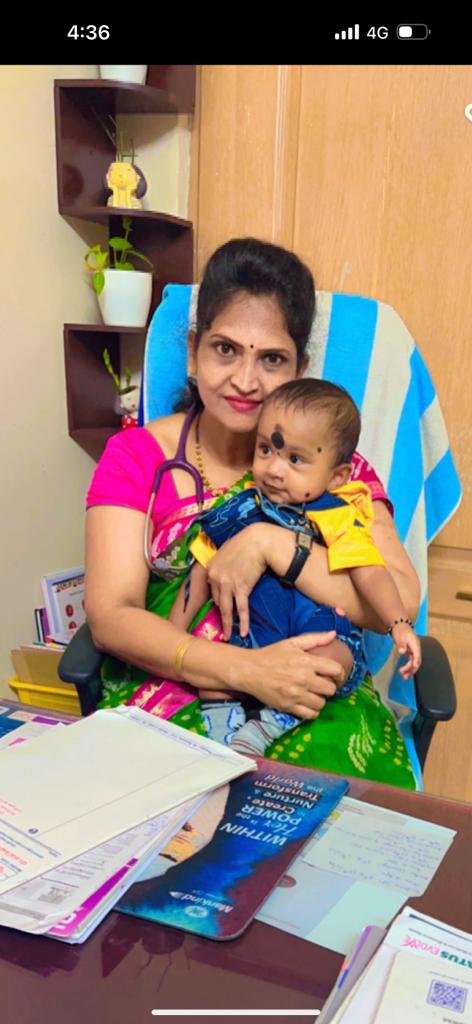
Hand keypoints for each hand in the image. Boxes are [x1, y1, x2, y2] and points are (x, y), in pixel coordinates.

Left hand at [207, 524, 268, 639]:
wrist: (259, 540)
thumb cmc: (245, 543)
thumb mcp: (226, 552)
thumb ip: (222, 566)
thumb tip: (224, 576)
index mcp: (210, 568)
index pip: (212, 590)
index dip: (218, 600)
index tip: (221, 609)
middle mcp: (215, 577)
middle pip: (217, 601)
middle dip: (221, 616)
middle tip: (222, 629)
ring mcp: (228, 584)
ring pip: (226, 609)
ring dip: (227, 625)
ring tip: (228, 637)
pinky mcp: (241, 588)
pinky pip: (241, 609)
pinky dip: (242, 622)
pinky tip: (243, 632)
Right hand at [242, 631, 340, 718]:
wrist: (249, 670)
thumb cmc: (271, 655)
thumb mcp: (292, 642)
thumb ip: (315, 639)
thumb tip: (334, 634)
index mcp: (306, 661)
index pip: (336, 670)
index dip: (340, 673)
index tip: (335, 675)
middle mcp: (303, 679)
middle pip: (331, 689)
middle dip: (329, 687)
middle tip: (322, 685)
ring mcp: (296, 694)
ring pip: (322, 703)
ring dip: (320, 699)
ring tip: (314, 694)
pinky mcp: (288, 706)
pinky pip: (310, 715)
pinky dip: (312, 711)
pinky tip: (308, 703)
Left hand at [391, 623, 421, 678]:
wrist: (401, 627)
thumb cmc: (401, 631)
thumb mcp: (400, 637)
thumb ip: (401, 645)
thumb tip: (402, 652)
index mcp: (415, 644)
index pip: (417, 654)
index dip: (416, 661)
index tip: (414, 667)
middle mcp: (416, 649)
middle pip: (416, 661)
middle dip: (411, 669)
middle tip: (404, 675)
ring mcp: (414, 651)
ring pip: (414, 663)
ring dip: (410, 670)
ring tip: (404, 677)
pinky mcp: (411, 653)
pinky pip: (411, 662)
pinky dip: (409, 668)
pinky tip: (406, 674)